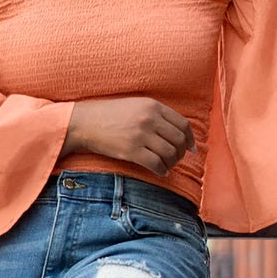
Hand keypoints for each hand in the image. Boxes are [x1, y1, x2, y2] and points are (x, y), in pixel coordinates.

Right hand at [62, 96, 195, 176]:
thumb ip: (157, 115)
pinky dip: (162, 170)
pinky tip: (160, 172)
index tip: (192, 149)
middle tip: (176, 159)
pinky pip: (156, 164)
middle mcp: (150, 119)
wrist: (85, 122)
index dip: (190, 139)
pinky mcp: (131, 150)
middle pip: (179, 140)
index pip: (183, 124)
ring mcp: (141, 134)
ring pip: (170, 154)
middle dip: (181, 153)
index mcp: (153, 106)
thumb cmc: (110, 115)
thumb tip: (179, 133)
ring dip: (172, 163)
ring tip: (166, 165)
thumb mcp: (136, 106)